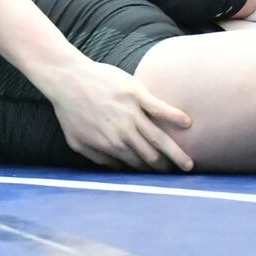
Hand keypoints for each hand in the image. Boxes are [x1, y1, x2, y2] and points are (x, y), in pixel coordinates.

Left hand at [40, 61, 192, 170]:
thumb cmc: (69, 110)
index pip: (136, 164)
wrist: (66, 79)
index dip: (149, 172)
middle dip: (165, 168)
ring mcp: (131, 113)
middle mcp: (123, 132)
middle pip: (151, 156)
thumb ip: (97, 158)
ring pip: (159, 138)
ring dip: (176, 153)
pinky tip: (187, 123)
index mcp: (110, 145)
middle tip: (178, 172)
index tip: (160, 176)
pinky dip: (174, 116)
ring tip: (188, 163)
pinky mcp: (135, 94)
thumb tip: (116, 170)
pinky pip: (159, 108)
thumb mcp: (76, 142)